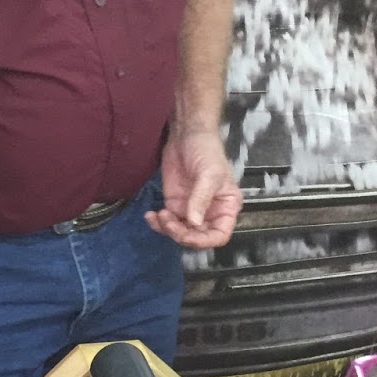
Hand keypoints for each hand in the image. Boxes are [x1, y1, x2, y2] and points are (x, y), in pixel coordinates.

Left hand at [147, 130, 241, 249]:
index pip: (219, 235)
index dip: (205, 241)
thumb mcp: (209, 174)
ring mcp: (191, 210)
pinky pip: (167, 222)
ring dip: (167, 229)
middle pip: (197, 237)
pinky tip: (151, 215)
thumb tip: (194, 223)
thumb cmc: (207, 151)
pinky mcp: (175, 204)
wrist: (186, 135)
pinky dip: (158, 223)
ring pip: (180, 233)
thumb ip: (201, 199)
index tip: (188, 235)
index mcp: (226, 208)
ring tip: (159, 214)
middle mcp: (210, 213)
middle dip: (182, 234)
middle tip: (168, 221)